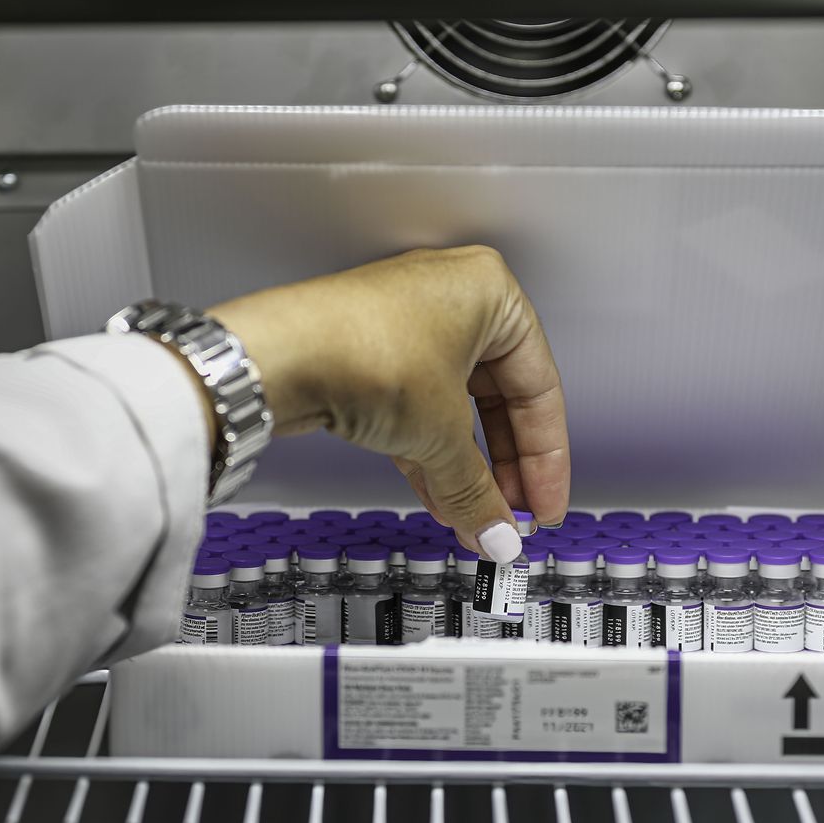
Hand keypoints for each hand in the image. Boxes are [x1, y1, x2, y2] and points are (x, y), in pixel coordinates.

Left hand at [210, 246, 568, 562]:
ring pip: (455, 413)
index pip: (539, 389)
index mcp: (491, 293)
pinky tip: (442, 502)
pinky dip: (431, 458)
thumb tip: (499, 529)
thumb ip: (479, 491)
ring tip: (476, 522)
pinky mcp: (373, 359)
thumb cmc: (363, 351)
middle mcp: (452, 301)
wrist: (277, 357)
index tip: (543, 505)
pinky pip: (419, 415)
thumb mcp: (443, 434)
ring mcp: (409, 329)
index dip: (546, 459)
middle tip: (512, 518)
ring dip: (466, 473)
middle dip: (503, 471)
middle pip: (498, 403)